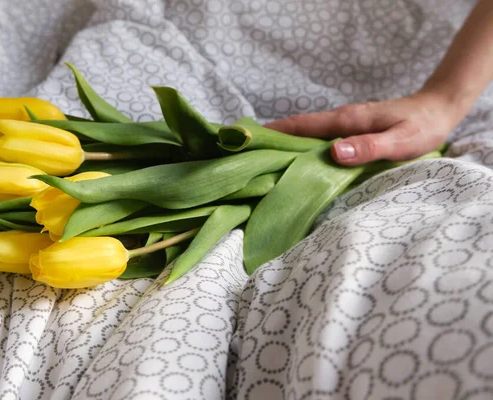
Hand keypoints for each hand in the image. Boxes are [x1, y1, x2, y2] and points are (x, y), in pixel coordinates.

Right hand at [264, 90, 462, 165]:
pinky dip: (301, 150)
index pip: (299, 125)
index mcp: (344, 121)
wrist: (437, 110)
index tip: (246, 141)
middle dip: (269, 141)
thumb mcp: (399, 141)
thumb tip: (333, 153)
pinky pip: (317, 141)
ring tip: (261, 165)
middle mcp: (338, 121)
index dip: (271, 132)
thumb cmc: (421, 127)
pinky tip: (295, 164)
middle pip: (295, 130)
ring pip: (304, 136)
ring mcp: (341, 126)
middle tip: (245, 160)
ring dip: (283, 147)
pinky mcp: (347, 133)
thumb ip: (368, 147)